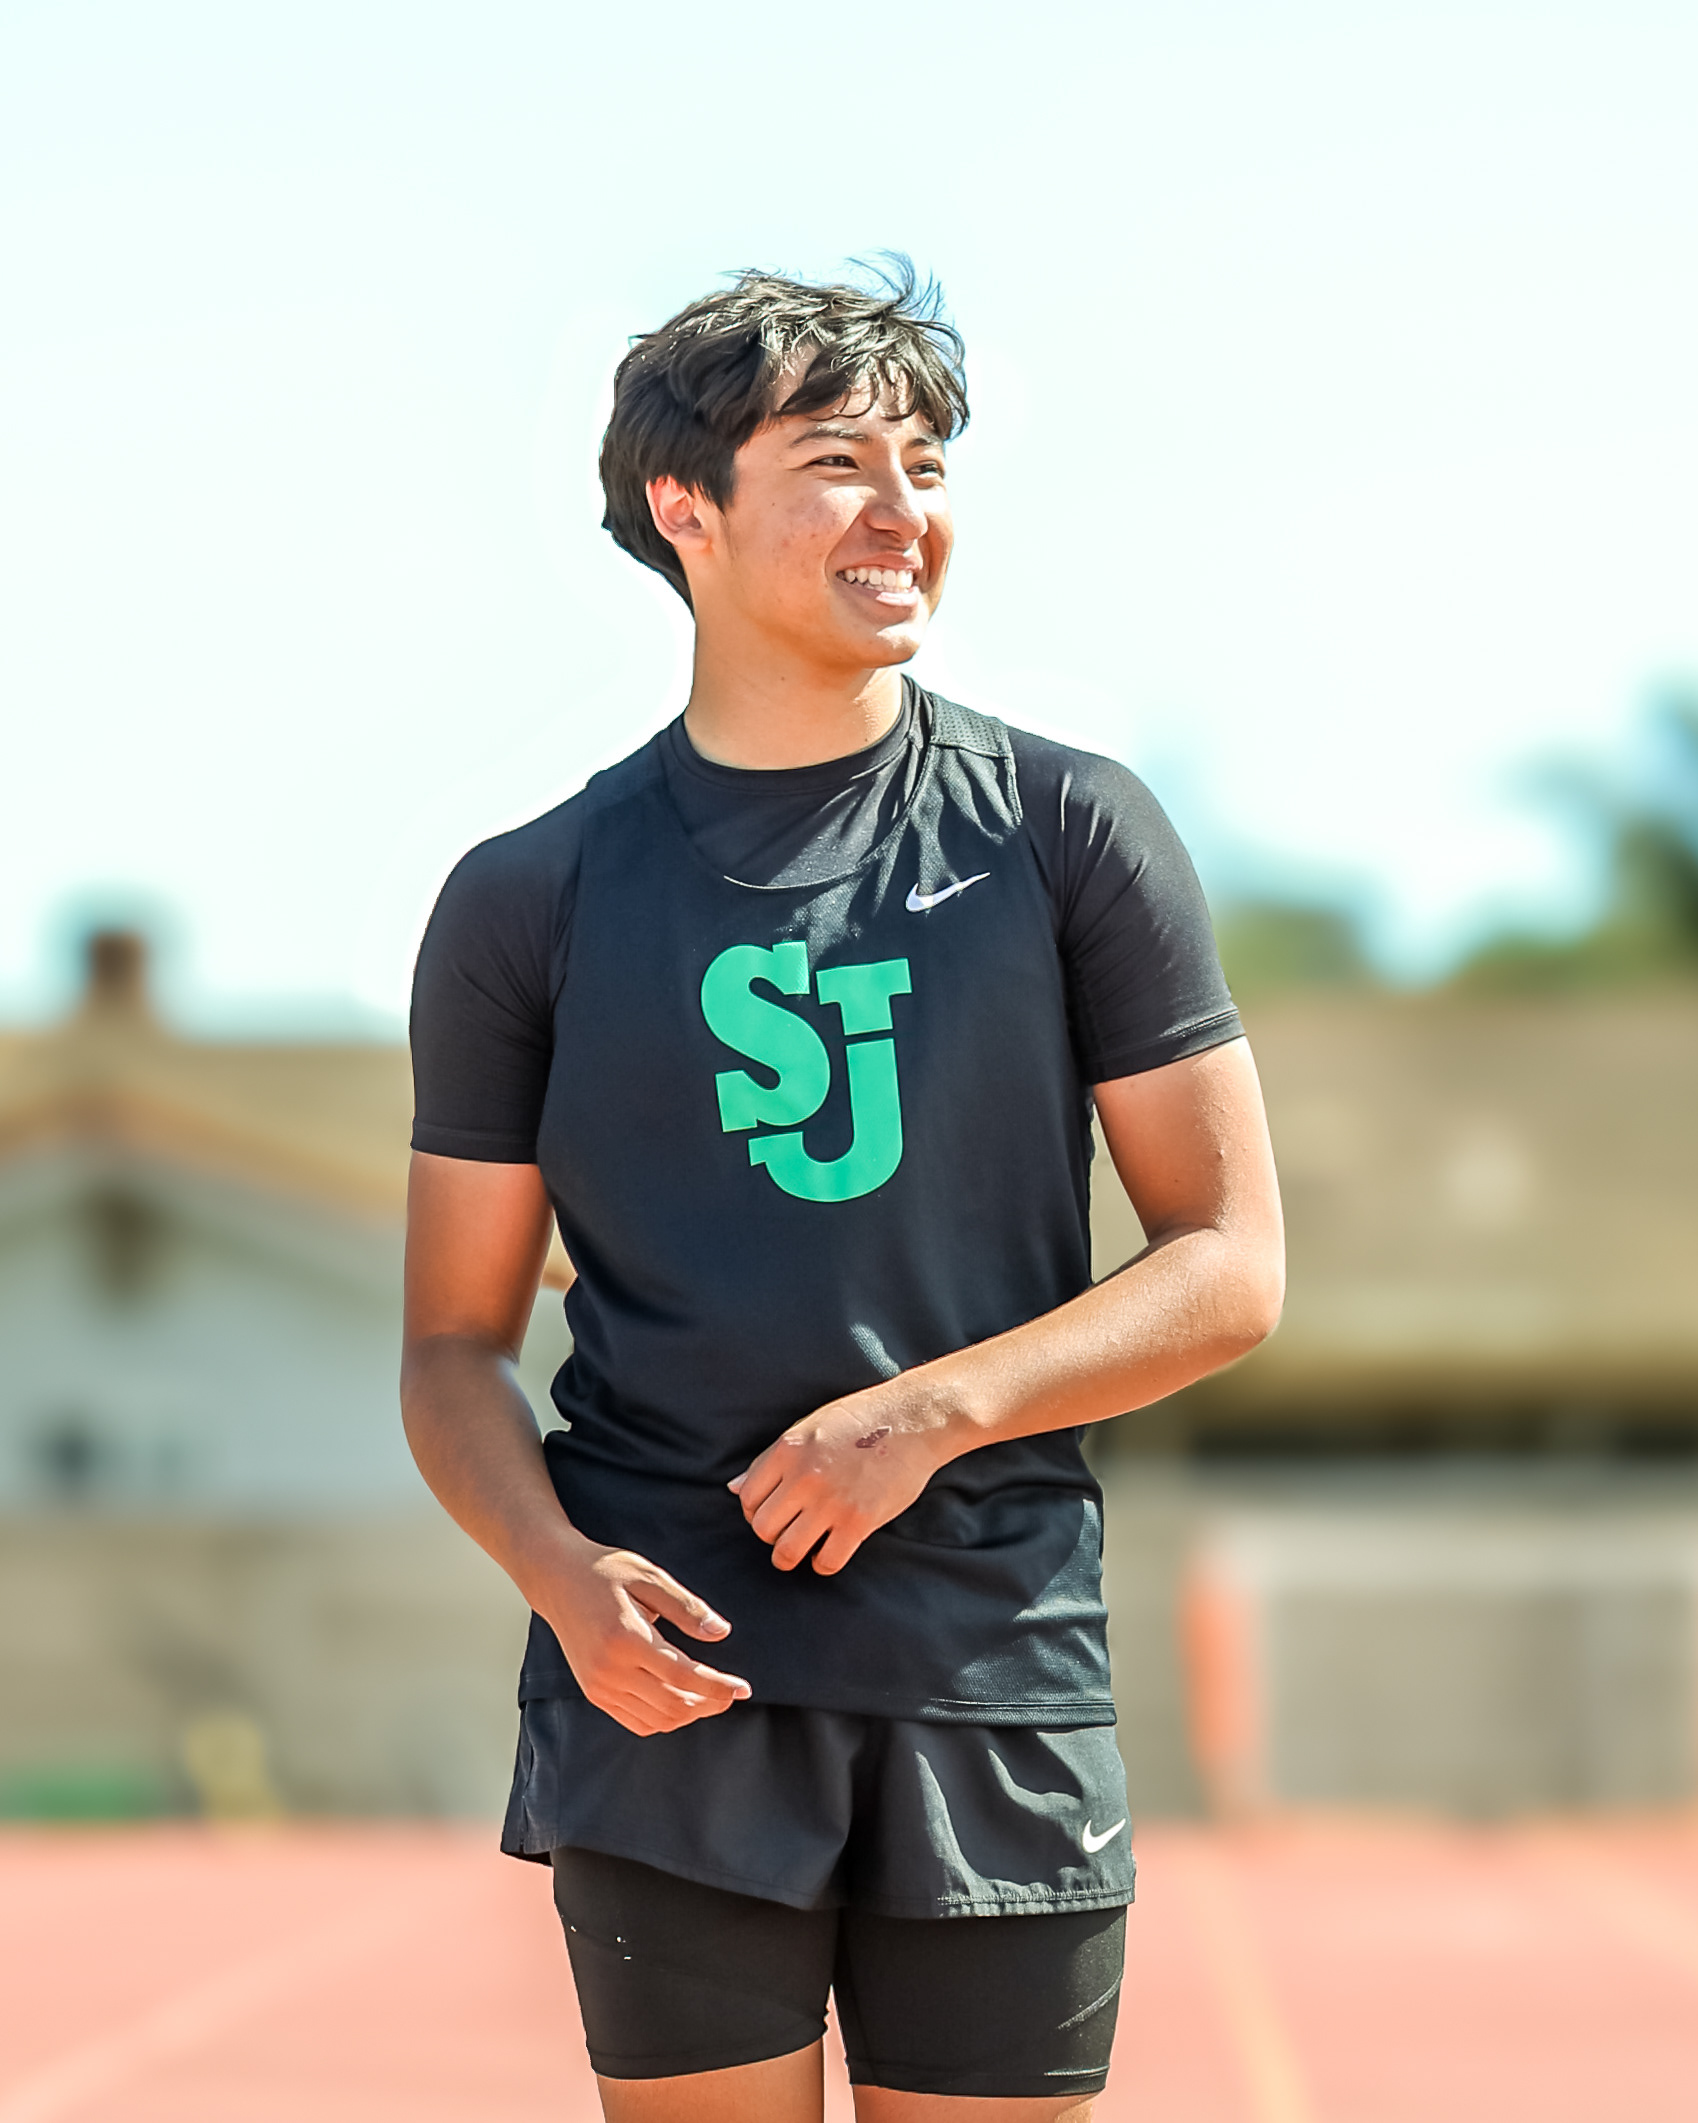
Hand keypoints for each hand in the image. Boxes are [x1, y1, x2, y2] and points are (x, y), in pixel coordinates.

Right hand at [539, 1536, 751, 1735]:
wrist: (556, 1580)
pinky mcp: (594, 1693)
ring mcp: (599, 1686)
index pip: (683, 1676)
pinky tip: (680, 1700)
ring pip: (657, 1719)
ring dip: (690, 1714)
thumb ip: (686, 1607)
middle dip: (710, 1703)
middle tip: (732, 1693)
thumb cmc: (605, 1572)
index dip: (718, 1687)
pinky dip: (664, 1718)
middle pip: (673, 1705)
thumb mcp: (650, 1577)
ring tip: (711, 1697)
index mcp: (627, 1639)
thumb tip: (721, 1632)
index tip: (743, 1688)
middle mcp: (610, 1670)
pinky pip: (636, 1722)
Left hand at [729, 1388, 948, 1574]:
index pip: (747, 1498)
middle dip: (771, 1535)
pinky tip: (829, 1551)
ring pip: (787, 1551)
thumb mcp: (807, 1428)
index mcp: (787, 1450)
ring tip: (801, 1550)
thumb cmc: (859, 1419)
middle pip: (763, 1528)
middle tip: (788, 1530)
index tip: (772, 1513)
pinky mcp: (859, 1521)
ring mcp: (831, 1501)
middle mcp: (804, 1477)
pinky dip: (823, 1564)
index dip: (754, 1512)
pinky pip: (827, 1561)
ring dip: (790, 1557)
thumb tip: (733, 1488)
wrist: (911, 1420)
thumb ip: (769, 1460)